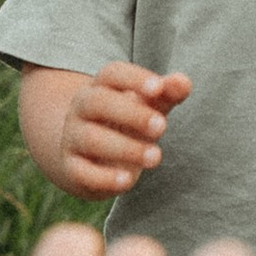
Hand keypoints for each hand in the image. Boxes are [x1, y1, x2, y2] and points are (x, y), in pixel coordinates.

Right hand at [26, 63, 190, 199]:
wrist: (88, 157)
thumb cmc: (125, 124)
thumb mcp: (147, 106)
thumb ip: (166, 94)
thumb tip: (183, 82)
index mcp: (100, 87)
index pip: (111, 74)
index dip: (133, 79)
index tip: (158, 87)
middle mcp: (81, 109)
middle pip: (98, 102)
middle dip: (131, 113)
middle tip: (161, 127)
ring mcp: (73, 138)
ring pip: (92, 139)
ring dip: (126, 148)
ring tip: (155, 156)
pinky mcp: (72, 169)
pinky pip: (82, 172)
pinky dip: (104, 177)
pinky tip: (127, 181)